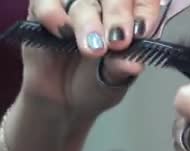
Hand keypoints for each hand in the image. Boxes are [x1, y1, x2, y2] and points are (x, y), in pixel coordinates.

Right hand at [20, 0, 160, 118]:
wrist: (64, 102)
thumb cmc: (97, 84)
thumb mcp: (114, 82)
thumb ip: (121, 69)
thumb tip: (133, 63)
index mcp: (131, 17)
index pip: (144, 0)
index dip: (145, 10)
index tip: (141, 30)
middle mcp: (104, 6)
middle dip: (118, 15)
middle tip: (118, 41)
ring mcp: (75, 5)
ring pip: (83, 0)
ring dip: (88, 22)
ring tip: (93, 49)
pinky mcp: (45, 8)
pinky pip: (47, 2)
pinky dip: (55, 16)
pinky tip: (63, 34)